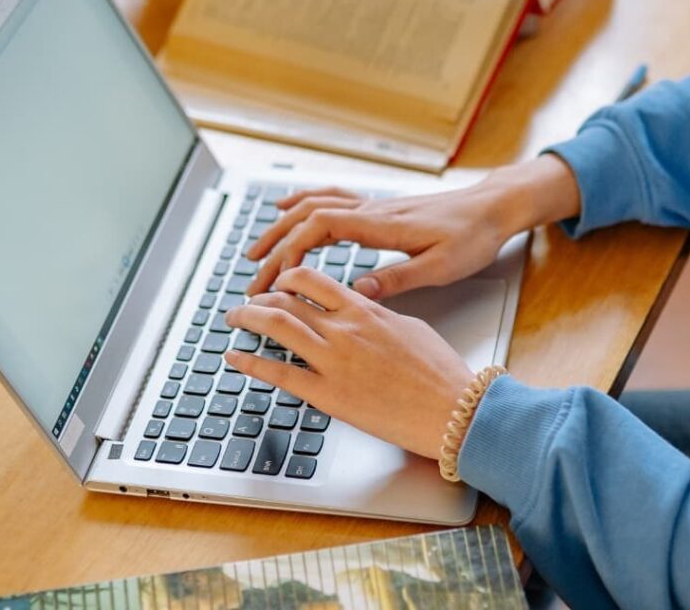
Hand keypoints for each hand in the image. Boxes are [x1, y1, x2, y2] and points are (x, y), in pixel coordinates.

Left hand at [224, 268, 472, 459]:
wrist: (456, 411)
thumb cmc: (441, 373)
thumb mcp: (411, 326)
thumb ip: (378, 314)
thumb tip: (363, 308)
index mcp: (364, 309)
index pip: (312, 280)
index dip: (286, 278)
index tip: (276, 282)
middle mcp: (343, 330)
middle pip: (286, 300)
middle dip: (259, 298)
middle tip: (247, 302)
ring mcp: (333, 361)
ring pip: (277, 327)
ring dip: (248, 319)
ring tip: (234, 319)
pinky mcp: (329, 395)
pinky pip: (280, 374)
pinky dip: (251, 363)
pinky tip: (235, 358)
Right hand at [245, 156, 580, 300]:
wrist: (491, 207)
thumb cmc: (471, 236)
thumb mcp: (442, 266)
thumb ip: (399, 277)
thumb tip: (359, 290)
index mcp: (381, 225)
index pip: (320, 228)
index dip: (292, 250)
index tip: (277, 278)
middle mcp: (370, 210)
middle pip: (306, 218)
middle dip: (274, 246)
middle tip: (253, 276)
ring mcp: (371, 206)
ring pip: (312, 206)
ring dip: (280, 226)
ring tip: (257, 249)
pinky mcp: (376, 208)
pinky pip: (329, 198)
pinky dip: (301, 201)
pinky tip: (288, 207)